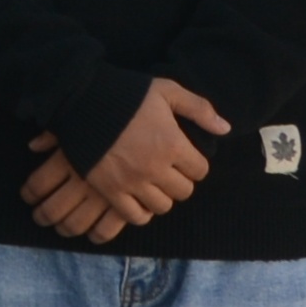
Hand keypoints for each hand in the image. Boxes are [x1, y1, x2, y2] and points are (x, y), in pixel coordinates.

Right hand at [14, 79, 224, 243]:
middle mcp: (155, 168)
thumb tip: (225, 129)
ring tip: (153, 184)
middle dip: (180, 181)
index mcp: (172, 144)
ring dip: (161, 197)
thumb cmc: (127, 94)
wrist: (80, 101)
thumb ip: (199, 109)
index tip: (184, 158)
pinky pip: (135, 215)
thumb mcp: (167, 91)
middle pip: (183, 191)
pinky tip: (137, 198)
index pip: (200, 171)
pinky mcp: (110, 190)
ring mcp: (132, 182)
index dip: (195, 164)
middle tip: (168, 171)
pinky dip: (141, 212)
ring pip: (162, 206)